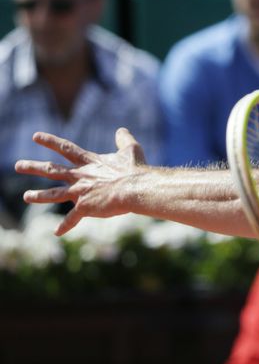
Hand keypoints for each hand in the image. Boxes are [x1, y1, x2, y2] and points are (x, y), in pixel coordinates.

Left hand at [14, 128, 146, 234]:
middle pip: (52, 170)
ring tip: (26, 196)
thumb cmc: (135, 169)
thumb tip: (121, 130)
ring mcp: (81, 192)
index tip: (35, 136)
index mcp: (90, 162)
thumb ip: (123, 139)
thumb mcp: (131, 149)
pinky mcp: (85, 207)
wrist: (134, 188)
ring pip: (54, 194)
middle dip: (33, 167)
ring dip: (38, 196)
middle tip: (18, 165)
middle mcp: (80, 176)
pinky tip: (56, 232)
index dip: (50, 142)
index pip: (65, 148)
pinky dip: (65, 226)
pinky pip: (72, 218)